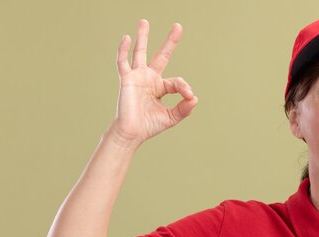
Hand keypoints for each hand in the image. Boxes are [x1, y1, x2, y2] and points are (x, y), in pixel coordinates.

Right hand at [111, 19, 197, 145]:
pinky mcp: (126, 79)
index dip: (184, 88)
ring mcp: (137, 77)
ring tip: (144, 22)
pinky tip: (126, 37)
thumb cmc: (149, 126)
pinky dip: (123, 50)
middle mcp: (149, 79)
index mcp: (160, 88)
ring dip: (143, 37)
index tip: (189, 96)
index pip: (177, 82)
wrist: (132, 133)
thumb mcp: (171, 117)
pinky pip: (123, 61)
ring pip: (140, 52)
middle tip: (178, 26)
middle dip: (170, 42)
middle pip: (161, 56)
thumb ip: (184, 109)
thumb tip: (195, 98)